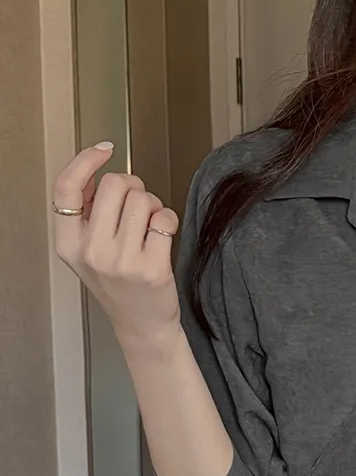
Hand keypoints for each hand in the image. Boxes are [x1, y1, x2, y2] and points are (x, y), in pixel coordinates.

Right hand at [52, 144, 181, 348]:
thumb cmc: (118, 283)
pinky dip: (168, 220)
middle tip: (136, 209)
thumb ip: (88, 212)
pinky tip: (162, 238)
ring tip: (148, 228)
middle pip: (114, 184)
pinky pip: (165, 217)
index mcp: (69, 244)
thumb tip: (98, 169)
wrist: (141, 325)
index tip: (105, 150)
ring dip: (152, 206)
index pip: (67, 188)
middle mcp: (91, 252)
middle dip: (132, 187)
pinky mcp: (151, 268)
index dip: (86, 160)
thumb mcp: (88, 250)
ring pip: (143, 198)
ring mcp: (121, 261)